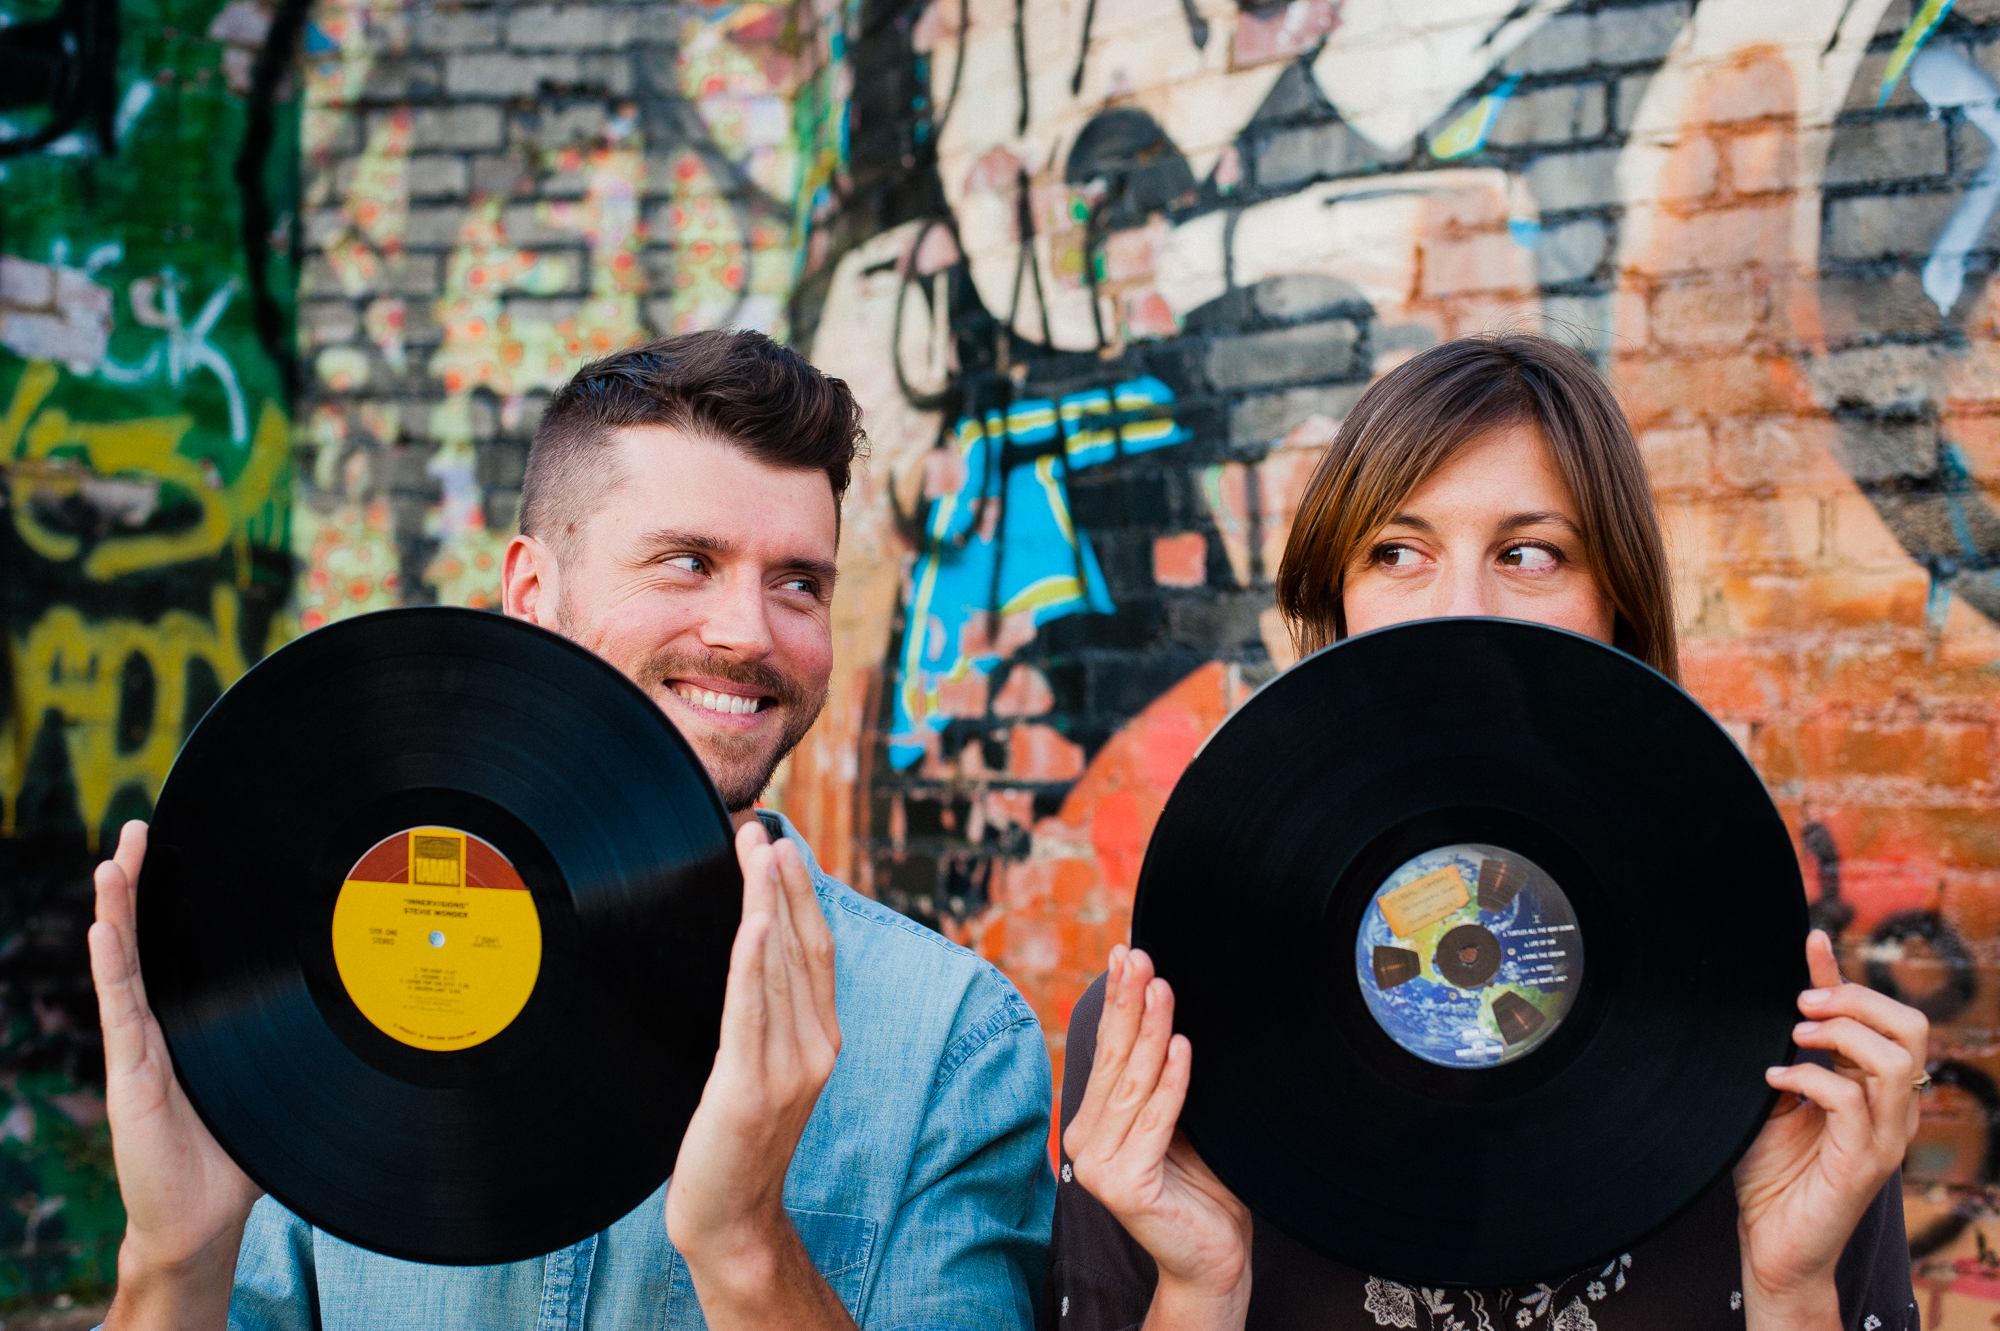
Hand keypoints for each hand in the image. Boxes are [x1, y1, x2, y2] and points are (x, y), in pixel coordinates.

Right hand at [92, 821, 262, 1330]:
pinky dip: (111, 966)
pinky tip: (102, 927)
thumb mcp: (277, 1079)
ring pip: (126, 964)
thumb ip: (299, 1041)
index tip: (185, 844)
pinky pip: (121, 1011)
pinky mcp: (130, 1075)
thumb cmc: (240, 1149)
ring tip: (114, 859)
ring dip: (117, 909)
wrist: (202, 1218)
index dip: (176, 897)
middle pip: (147, 940)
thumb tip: (359, 1000)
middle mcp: (162, 1024)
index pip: (181, 946)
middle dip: (141, 881)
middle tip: (139, 825)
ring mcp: (141, 1047)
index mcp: (193, 1021)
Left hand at [665, 820, 852, 1328]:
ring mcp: (786, 1069)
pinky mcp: (749, 1089)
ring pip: (780, 968)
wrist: (732, 1217)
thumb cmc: (739, 1139)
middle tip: (762, 829)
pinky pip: (752, 1013)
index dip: (801, 894)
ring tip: (757, 852)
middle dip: (782, 883)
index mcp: (823, 1038)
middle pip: (802, 946)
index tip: (780, 844)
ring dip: (768, 903)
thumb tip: (757, 950)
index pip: (817, 948)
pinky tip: (755, 923)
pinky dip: (755, 964)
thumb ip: (771, 1015)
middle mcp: (815, 1047)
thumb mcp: (766, 1067)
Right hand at [1065, 945, 1252, 1330]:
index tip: (1125, 954)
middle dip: (1128, 1004)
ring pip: (1132, 1085)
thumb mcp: (1179, 1118)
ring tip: (1163, 988)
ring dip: (1150, 1031)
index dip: (1115, 1002)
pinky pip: (1155, 1120)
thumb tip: (1167, 1002)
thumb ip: (1161, 1077)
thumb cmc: (1201, 1184)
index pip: (1106, 1051)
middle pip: (1114, 1060)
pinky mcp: (1123, 1185)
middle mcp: (1083, 1141)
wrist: (1211, 1257)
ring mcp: (1098, 1166)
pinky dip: (1171, 1082)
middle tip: (1139, 957)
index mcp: (1091, 1121)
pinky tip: (1182, 1046)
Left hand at [1733, 928, 1927, 1330]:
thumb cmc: (1771, 1171)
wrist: (1772, 1243)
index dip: (1846, 973)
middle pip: (1911, 1029)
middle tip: (1801, 1003)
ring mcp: (1885, 1138)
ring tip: (1795, 1036)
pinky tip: (1773, 1081)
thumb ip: (1788, 1052)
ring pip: (1893, 1060)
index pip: (1883, 1017)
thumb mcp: (1777, 1094)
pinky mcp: (1864, 1164)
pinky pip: (1850, 1102)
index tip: (1811, 939)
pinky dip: (1808, 1078)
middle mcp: (1892, 1110)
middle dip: (1856, 999)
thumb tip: (1776, 998)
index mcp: (1875, 1089)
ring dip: (1840, 1035)